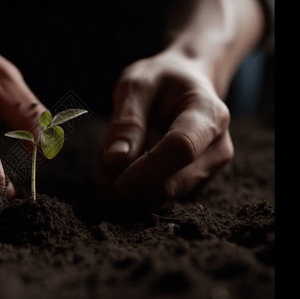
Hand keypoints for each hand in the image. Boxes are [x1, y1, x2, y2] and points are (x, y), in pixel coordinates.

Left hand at [96, 51, 233, 206]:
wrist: (186, 83)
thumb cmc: (160, 80)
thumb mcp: (136, 83)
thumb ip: (127, 120)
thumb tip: (115, 159)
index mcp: (209, 114)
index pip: (181, 150)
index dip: (146, 170)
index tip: (116, 181)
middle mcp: (217, 147)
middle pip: (171, 183)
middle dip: (130, 181)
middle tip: (102, 158)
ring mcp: (208, 169)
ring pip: (161, 195)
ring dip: (128, 184)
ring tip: (116, 152)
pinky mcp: (194, 183)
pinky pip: (158, 196)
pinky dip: (135, 186)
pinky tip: (127, 162)